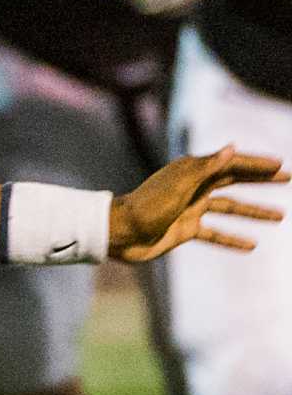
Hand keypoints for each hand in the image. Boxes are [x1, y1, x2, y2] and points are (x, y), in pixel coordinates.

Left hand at [110, 145, 285, 261]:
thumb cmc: (147, 205)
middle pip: (234, 181)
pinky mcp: (185, 229)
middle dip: (261, 180)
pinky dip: (232, 238)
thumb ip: (207, 167)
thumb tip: (232, 148)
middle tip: (288, 179)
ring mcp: (190, 208)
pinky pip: (215, 233)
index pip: (231, 164)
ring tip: (281, 216)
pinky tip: (252, 245)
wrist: (120, 232)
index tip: (281, 165)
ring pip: (229, 208)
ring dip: (254, 211)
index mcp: (192, 171)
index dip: (256, 164)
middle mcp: (193, 187)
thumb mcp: (179, 185)